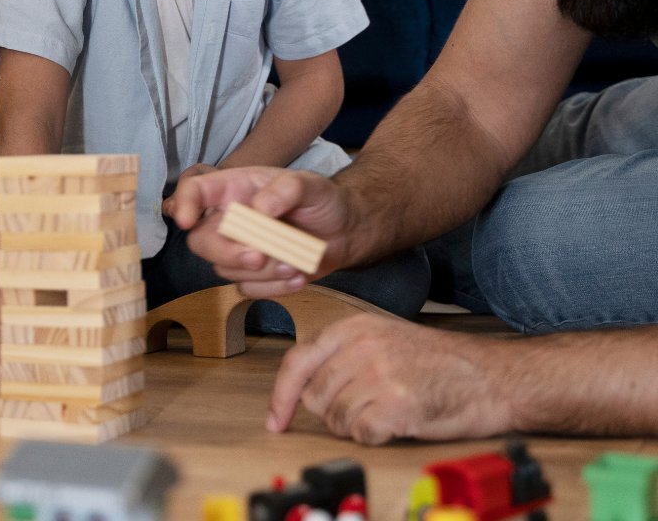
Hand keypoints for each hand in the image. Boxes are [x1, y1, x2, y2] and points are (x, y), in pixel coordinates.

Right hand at [164, 166, 354, 296]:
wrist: (345, 231)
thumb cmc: (322, 199)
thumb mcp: (311, 184)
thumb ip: (287, 189)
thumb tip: (260, 209)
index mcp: (234, 189)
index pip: (195, 190)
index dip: (183, 202)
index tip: (185, 219)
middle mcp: (229, 219)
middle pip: (201, 240)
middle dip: (227, 252)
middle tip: (260, 256)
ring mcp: (238, 249)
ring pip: (225, 269)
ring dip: (261, 272)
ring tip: (295, 262)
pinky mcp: (253, 275)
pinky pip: (247, 289)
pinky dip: (273, 288)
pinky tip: (298, 276)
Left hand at [267, 315, 512, 442]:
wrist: (491, 376)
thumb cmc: (439, 362)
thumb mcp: (384, 339)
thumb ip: (342, 355)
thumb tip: (303, 389)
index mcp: (353, 328)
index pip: (298, 361)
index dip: (281, 396)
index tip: (274, 420)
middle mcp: (361, 348)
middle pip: (316, 398)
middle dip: (334, 413)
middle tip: (368, 408)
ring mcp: (379, 375)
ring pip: (338, 420)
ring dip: (358, 425)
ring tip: (388, 411)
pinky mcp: (397, 406)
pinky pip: (362, 434)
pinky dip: (375, 437)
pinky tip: (397, 423)